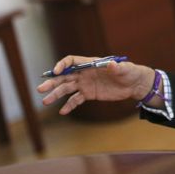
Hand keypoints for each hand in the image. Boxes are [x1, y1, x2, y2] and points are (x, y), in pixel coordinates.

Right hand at [36, 55, 153, 114]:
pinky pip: (76, 99)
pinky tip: (62, 111)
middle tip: (41, 89)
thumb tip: (112, 65)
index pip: (72, 61)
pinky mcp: (90, 94)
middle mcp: (85, 73)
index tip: (56, 71)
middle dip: (52, 82)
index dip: (62, 65)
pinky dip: (69, 105)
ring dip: (56, 94)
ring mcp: (86, 84)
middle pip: (65, 76)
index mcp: (91, 63)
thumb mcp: (125, 68)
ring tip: (45, 101)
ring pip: (67, 89)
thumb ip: (117, 67)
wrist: (134, 84)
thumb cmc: (130, 71)